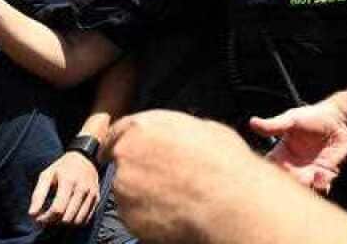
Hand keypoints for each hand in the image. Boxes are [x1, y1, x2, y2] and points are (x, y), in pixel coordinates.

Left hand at [29, 151, 100, 226]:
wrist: (85, 158)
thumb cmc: (62, 167)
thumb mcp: (47, 175)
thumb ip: (38, 195)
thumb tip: (32, 214)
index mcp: (68, 181)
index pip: (57, 209)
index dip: (46, 218)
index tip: (38, 218)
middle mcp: (82, 189)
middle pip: (67, 218)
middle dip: (54, 222)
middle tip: (46, 218)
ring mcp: (91, 194)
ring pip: (77, 221)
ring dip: (64, 224)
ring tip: (56, 218)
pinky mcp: (97, 199)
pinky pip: (86, 220)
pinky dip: (75, 222)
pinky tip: (67, 216)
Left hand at [104, 110, 254, 241]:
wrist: (229, 205)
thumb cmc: (224, 165)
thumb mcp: (207, 129)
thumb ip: (179, 129)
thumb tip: (180, 134)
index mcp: (142, 127)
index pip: (117, 132)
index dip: (122, 142)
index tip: (124, 151)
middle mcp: (126, 155)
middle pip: (121, 162)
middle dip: (137, 169)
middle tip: (165, 178)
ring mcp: (125, 188)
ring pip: (127, 191)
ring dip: (143, 194)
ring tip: (176, 197)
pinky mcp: (129, 217)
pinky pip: (135, 215)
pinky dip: (149, 216)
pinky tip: (174, 213)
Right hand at [250, 101, 346, 194]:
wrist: (338, 118)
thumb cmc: (312, 116)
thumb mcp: (291, 120)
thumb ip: (273, 126)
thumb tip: (252, 122)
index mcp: (282, 155)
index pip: (270, 170)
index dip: (269, 176)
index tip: (271, 177)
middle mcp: (294, 166)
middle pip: (287, 184)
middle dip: (289, 186)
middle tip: (294, 178)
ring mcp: (310, 171)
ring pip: (304, 189)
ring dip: (306, 188)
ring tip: (309, 177)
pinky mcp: (326, 174)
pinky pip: (322, 187)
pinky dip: (321, 185)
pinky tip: (320, 175)